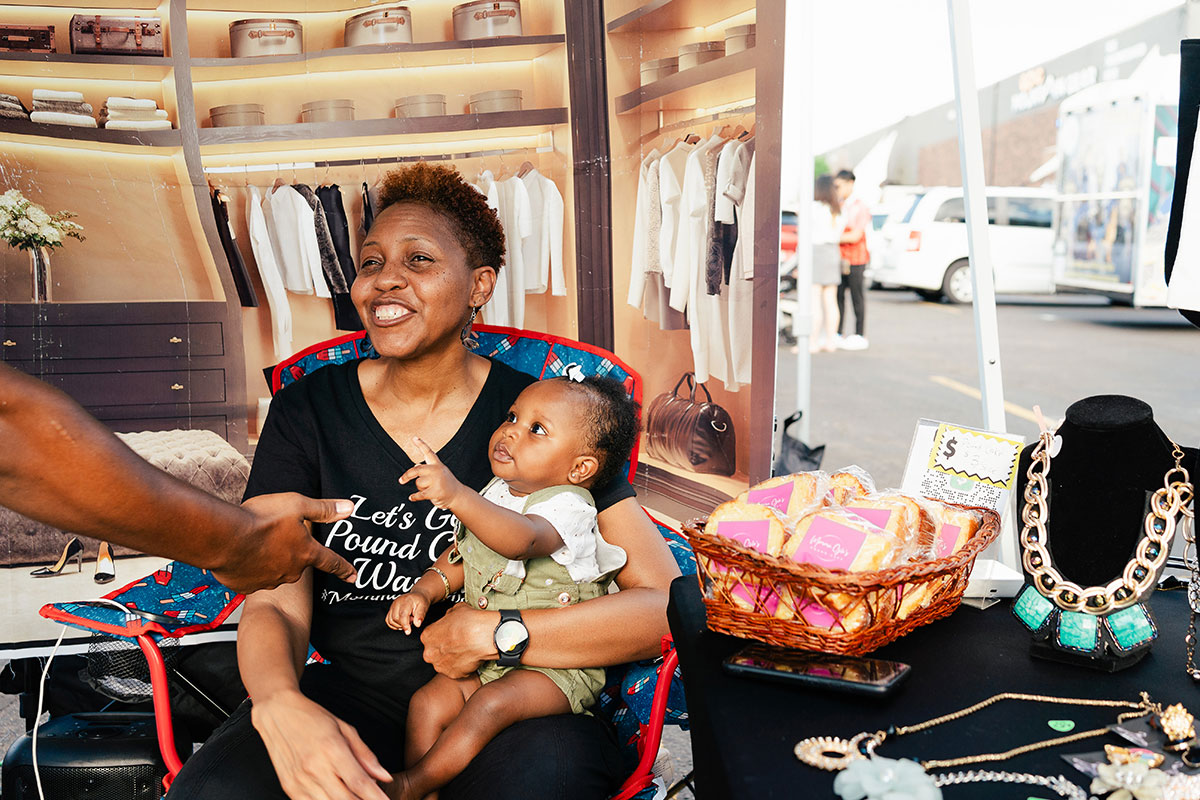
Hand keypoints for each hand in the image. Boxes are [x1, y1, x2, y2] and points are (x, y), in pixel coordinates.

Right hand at [215, 493, 356, 593]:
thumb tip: (349, 508)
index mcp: (305, 553)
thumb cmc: (259, 518)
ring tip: (254, 540)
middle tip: (272, 532)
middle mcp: (290, 571)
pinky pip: (253, 576)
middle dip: (288, 549)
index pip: (331, 562)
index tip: (353, 577)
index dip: (344, 569)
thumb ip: (324, 509)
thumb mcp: (297, 504)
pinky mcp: (246, 586)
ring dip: (268, 558)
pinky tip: (241, 553)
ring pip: (274, 569)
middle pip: (297, 562)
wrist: (223, 537)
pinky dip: (249, 567)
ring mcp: (268, 581)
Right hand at [251, 689, 390, 799]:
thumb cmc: (312, 717)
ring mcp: (300, 781)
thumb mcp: (345, 729)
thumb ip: (365, 755)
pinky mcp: (289, 788)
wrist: (277, 713)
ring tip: (356, 798)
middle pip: (346, 799)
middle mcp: (315, 768)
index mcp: (332, 750)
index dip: (375, 798)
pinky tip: (336, 797)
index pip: (359, 783)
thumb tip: (384, 776)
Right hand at [386, 592, 429, 634]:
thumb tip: (417, 624)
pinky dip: (394, 625)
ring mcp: (392, 606)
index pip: (402, 614)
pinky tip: (401, 623)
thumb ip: (420, 616)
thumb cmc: (421, 601)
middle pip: (395, 618)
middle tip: (412, 620)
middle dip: (403, 624)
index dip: (405, 624)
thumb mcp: (424, 607)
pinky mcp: (390, 609)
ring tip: (408, 620)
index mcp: (406, 601)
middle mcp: (397, 602)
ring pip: (391, 620)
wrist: (417, 596)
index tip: (408, 631)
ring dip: (399, 624)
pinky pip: (388, 620)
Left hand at [399, 437, 463, 509]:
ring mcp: (437, 480)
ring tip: (429, 490)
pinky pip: (420, 494)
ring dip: (420, 488)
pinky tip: (412, 497)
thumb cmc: (446, 485)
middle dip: (407, 475)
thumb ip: (428, 469)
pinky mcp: (436, 491)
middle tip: (401, 480)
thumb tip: (415, 466)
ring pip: (418, 483)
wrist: (458, 496)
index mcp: (438, 465)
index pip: (429, 452)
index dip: (421, 444)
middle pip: (417, 469)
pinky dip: (415, 497)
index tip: (414, 438)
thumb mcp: (439, 473)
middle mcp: (438, 470)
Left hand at [420, 603, 498, 677]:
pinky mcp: (453, 674)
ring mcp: (441, 665)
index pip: (430, 636)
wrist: (484, 636)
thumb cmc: (470, 623)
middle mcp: (430, 653)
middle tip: (457, 642)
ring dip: (452, 657)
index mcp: (427, 636)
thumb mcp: (456, 610)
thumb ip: (448, 616)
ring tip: (465, 649)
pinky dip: (461, 665)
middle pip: (434, 651)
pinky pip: (456, 670)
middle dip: (444, 648)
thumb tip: (451, 616)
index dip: (441, 634)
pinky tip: (469, 656)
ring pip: (444, 662)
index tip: (448, 633)